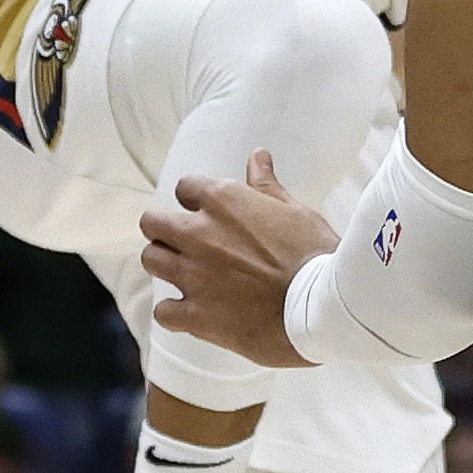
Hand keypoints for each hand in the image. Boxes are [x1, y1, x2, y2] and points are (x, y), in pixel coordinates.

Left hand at [141, 152, 336, 368]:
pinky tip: (190, 311)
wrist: (321, 308)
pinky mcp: (196, 315)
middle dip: (163, 228)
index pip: (185, 187)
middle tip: (183, 240)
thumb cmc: (314, 255)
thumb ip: (266, 186)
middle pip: (152, 223)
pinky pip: (163, 311)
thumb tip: (258, 157)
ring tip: (185, 272)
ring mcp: (193, 276)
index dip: (194, 198)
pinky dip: (173, 311)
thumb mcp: (295, 211)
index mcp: (223, 201)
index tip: (204, 210)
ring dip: (165, 264)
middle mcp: (199, 234)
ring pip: (151, 261)